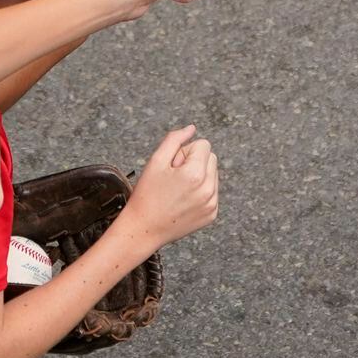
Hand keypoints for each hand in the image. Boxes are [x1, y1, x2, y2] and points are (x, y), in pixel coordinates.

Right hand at [123, 125, 219, 246]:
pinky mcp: (212, 215)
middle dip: (194, 161)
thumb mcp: (155, 161)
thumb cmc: (147, 194)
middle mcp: (208, 190)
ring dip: (198, 175)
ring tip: (178, 189)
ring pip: (213, 174)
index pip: (204, 144)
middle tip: (174, 176)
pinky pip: (212, 191)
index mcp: (195, 174)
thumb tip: (191, 128)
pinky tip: (183, 199)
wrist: (144, 228)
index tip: (172, 165)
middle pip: (211, 158)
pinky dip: (201, 191)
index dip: (185, 151)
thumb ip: (174, 139)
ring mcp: (212, 204)